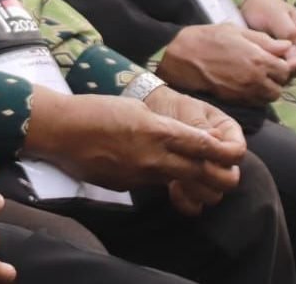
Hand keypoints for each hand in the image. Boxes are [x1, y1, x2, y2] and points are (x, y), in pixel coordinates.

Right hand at [24, 88, 243, 194]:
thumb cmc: (97, 110)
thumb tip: (176, 138)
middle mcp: (155, 158)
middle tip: (225, 173)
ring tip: (190, 171)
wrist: (62, 130)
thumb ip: (161, 126)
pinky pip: (150, 184)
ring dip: (188, 178)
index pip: (205, 147)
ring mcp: (140, 175)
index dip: (225, 153)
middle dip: (219, 176)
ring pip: (176, 181)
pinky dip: (156, 177)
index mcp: (159, 132)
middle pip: (200, 174)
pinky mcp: (126, 186)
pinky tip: (144, 164)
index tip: (234, 154)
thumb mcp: (136, 108)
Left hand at [141, 87, 248, 215]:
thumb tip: (214, 139)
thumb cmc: (171, 107)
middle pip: (229, 179)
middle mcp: (221, 155)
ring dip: (196, 190)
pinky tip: (172, 188)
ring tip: (177, 178)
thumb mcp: (187, 110)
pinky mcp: (189, 184)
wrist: (149, 113)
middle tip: (189, 169)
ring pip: (214, 194)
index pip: (237, 153)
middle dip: (210, 177)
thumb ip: (200, 127)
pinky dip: (186, 201)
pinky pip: (195, 204)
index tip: (203, 152)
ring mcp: (206, 172)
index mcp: (227, 132)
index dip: (223, 156)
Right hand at [157, 23, 289, 105]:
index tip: (272, 59)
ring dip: (266, 90)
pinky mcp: (233, 100)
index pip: (286, 70)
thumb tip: (287, 47)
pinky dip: (254, 96)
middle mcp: (255, 79)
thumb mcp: (238, 31)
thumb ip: (265, 41)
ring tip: (255, 78)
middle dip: (276, 79)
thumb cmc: (209, 38)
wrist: (183, 56)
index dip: (281, 64)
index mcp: (259, 59)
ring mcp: (243, 92)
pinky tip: (244, 84)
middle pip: (279, 87)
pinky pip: (253, 103)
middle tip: (265, 70)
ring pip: (268, 98)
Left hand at [240, 0, 295, 79]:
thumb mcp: (275, 15)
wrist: (245, 10)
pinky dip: (276, 75)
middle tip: (277, 70)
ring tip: (269, 69)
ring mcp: (293, 55)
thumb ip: (287, 33)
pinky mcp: (281, 62)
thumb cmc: (261, 8)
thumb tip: (295, 58)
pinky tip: (264, 70)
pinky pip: (284, 74)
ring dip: (286, 75)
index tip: (289, 66)